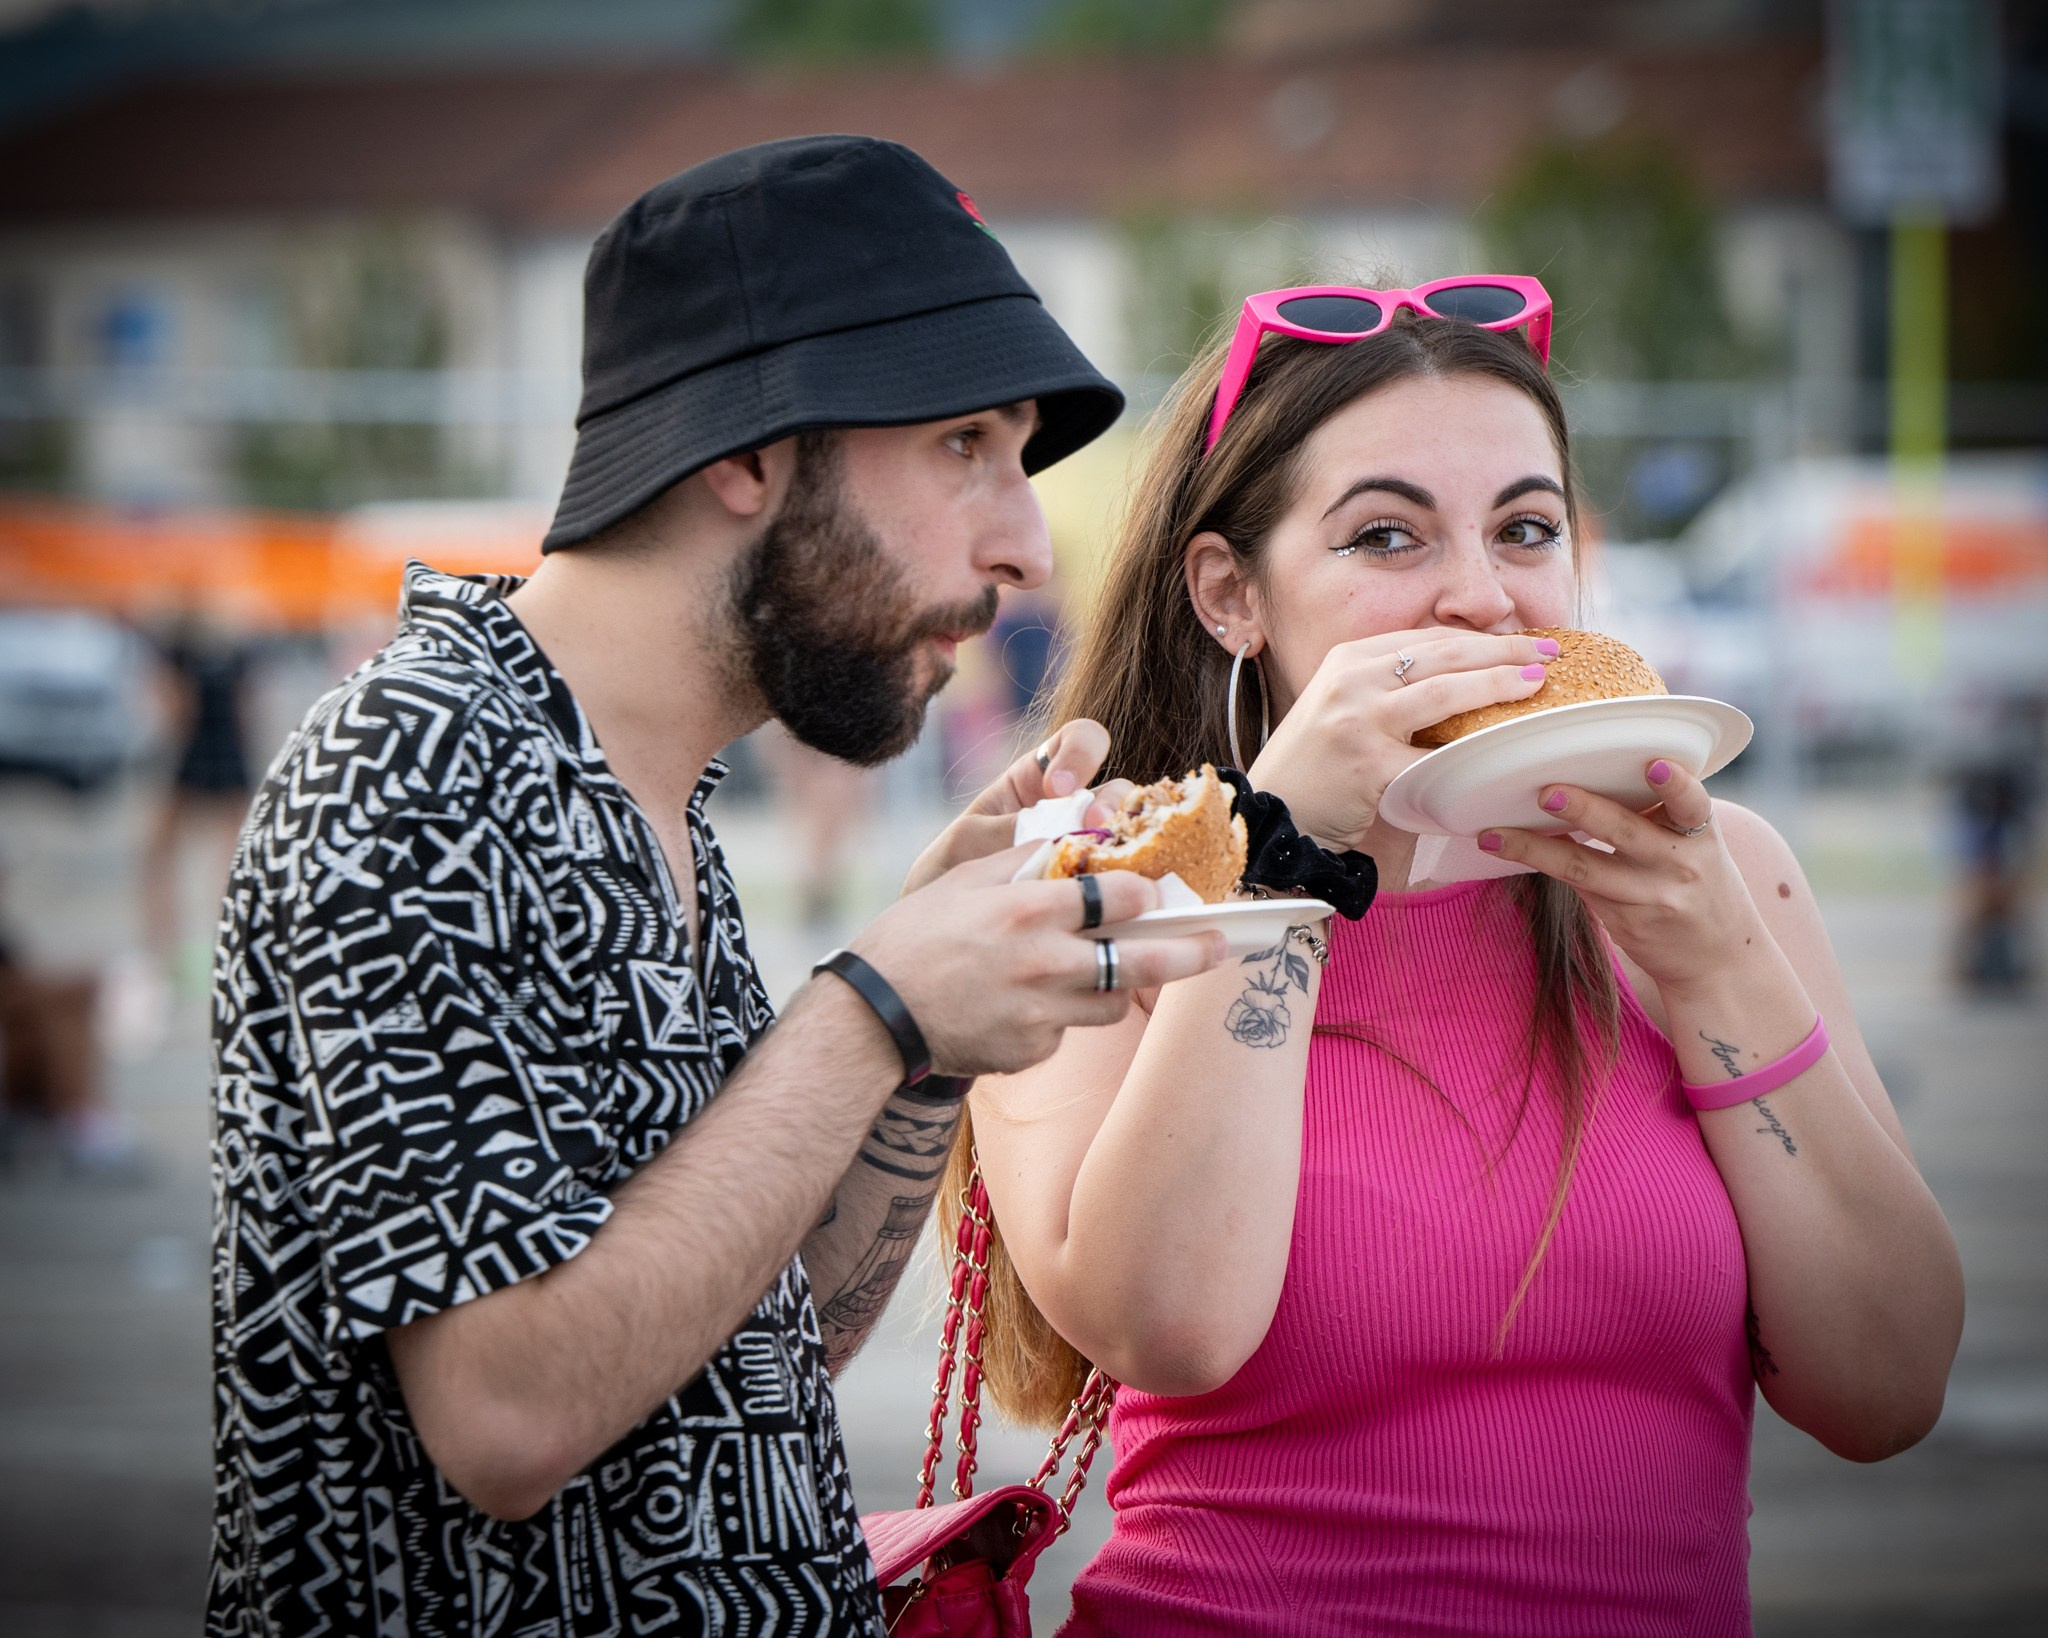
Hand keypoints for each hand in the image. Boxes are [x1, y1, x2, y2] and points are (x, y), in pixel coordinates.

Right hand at [854, 845, 1224, 1075]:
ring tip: (1090, 971)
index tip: (1156, 893)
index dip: (1144, 893)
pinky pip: (1066, 1032)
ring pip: (1110, 1002)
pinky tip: (1020, 1005)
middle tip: (1220, 944)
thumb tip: (1076, 840)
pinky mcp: (1031, 1054)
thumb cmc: (913, 938)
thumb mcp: (962, 880)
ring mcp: (1041, 1016)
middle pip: (1141, 960)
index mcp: (1029, 910)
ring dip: (1112, 985)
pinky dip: (1057, 1017)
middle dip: (1190, 952)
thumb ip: (1024, 860)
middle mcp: (1044, 964)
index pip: (1118, 896)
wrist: (873, 1017)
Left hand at [901, 718, 1133, 894]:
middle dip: (1113, 804)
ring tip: (1103, 869)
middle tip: (1095, 825)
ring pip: (1131, 834)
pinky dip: (1127, 883)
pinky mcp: (1097, 888)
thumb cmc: (948, 874)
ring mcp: (1089, 849)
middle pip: (1119, 789)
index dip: (1080, 754)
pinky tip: (1110, 896)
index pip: (1079, 740)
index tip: (1058, 788)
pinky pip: (1126, 875)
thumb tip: (1058, 838)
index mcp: (1037, 779)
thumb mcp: (969, 842)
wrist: (941, 937)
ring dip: (1125, 847)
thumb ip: (1010, 830)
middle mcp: (1072, 810)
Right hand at [1246, 629, 1556, 848]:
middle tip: (1546, 653)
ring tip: (1535, 683)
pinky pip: (1433, 754)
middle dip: (1501, 650)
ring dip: (1497, 684)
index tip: (1521, 643)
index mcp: (1346, 659)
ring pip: (1443, 691)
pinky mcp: (1367, 764)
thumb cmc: (1315, 767)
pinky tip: (1503, 745)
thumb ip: (1386, 689)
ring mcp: (1357, 719)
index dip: (1478, 638)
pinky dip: (1472, 750)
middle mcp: (1350, 680)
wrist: (1273, 815)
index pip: (1425, 639)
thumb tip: (1459, 678)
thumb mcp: (1342, 707)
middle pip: (1442, 653)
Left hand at [1478, 759, 1766, 996]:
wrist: (1720, 961)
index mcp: (1700, 833)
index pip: (1692, 803)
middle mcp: (1677, 863)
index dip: (1675, 784)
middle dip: (1585, 809)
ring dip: (1534, 848)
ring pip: (1584, 869)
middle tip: (1546, 792)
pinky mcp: (1623, 922)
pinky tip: (1507, 849)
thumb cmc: (1699, 884)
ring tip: (1494, 836)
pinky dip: (1543, 864)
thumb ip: (1659, 814)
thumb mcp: (1697, 845)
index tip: (1654, 765)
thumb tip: (1587, 773)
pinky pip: (1576, 888)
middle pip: (1625, 832)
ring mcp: (1649, 897)